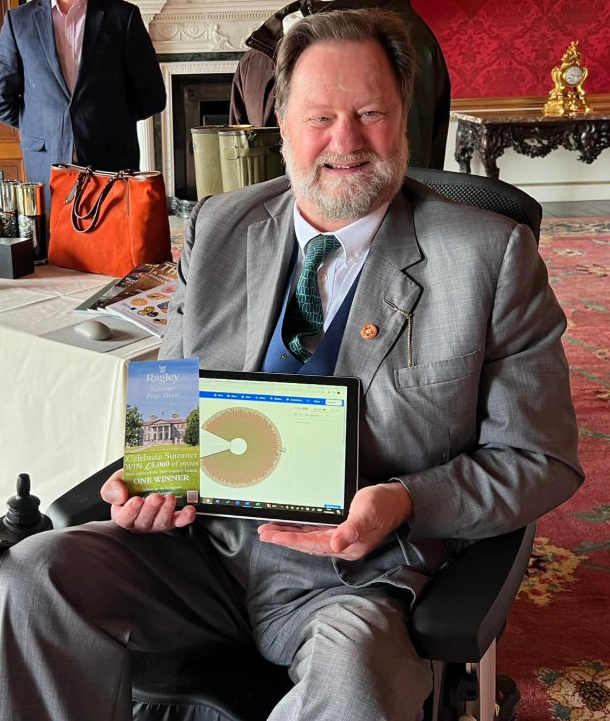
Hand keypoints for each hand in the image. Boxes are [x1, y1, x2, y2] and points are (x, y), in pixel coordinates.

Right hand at [100, 468, 196, 531]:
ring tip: (170, 498)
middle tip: (156, 497)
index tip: (136, 500)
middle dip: (151, 509)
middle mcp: (140, 522)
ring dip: (167, 510)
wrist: (147, 477)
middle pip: (144, 521)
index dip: (130, 511)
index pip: (124, 518)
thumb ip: (112, 488)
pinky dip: (185, 517)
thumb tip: (119, 496)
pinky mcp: (172, 521)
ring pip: (161, 522)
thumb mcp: (117, 480)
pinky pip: (179, 522)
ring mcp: (157, 522)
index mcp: (123, 514)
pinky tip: (189, 510)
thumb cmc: (130, 482)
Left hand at [257, 482, 411, 560]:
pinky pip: (314, 531)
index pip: (312, 545)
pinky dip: (300, 528)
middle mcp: (340, 545)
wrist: (396, 502)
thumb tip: (336, 545)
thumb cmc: (382, 506)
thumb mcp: (367, 514)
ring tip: (270, 530)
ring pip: (308, 538)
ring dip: (289, 534)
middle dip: (284, 538)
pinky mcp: (339, 530)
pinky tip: (290, 525)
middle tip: (263, 533)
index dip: (291, 540)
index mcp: (347, 546)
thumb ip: (352, 530)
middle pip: (306, 543)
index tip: (272, 536)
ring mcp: (339, 538)